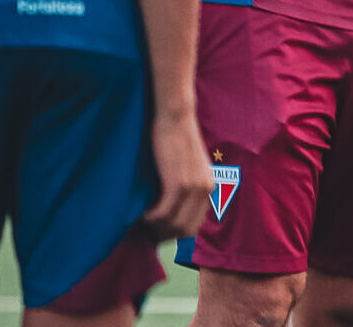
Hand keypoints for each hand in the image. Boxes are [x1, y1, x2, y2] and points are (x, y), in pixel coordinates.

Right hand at [142, 111, 210, 240]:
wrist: (176, 117)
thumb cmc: (176, 138)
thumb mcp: (189, 165)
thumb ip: (187, 184)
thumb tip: (171, 206)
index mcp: (210, 188)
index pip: (195, 224)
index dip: (176, 232)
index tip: (159, 231)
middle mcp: (205, 191)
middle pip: (186, 229)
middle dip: (166, 234)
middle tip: (149, 231)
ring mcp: (194, 188)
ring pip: (174, 223)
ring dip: (157, 226)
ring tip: (144, 220)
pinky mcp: (179, 184)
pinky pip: (164, 212)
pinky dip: (152, 216)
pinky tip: (143, 212)